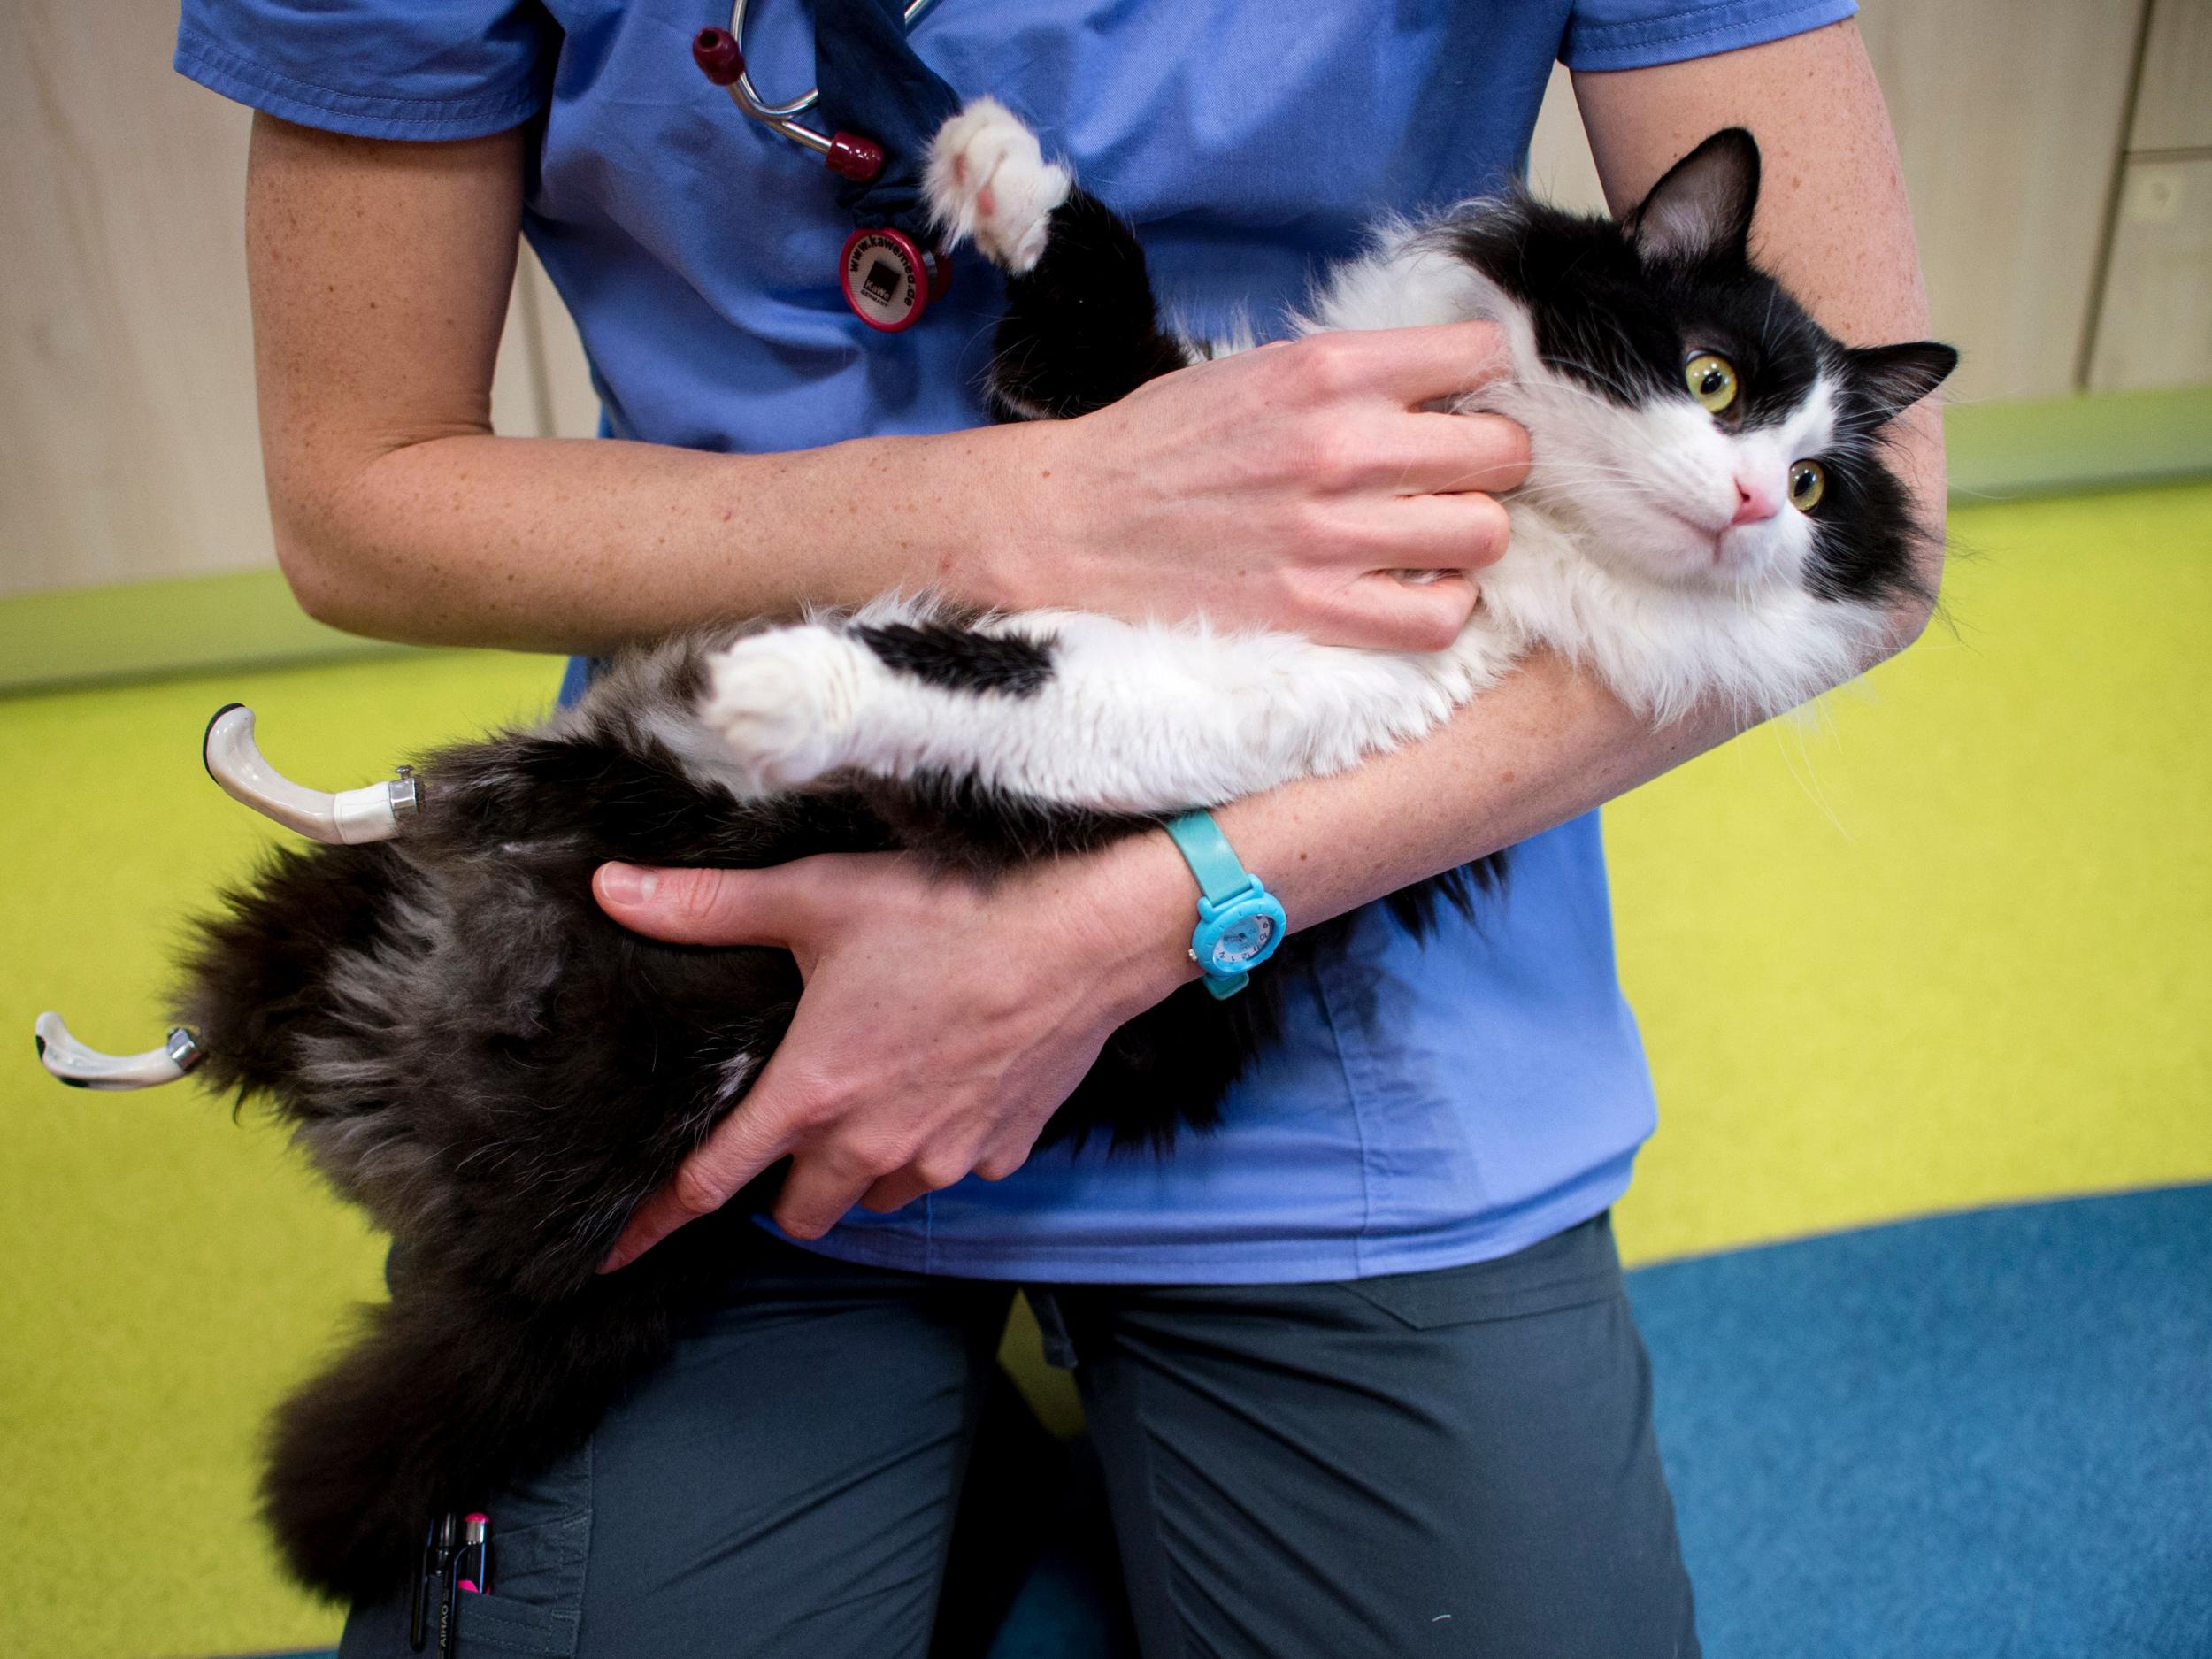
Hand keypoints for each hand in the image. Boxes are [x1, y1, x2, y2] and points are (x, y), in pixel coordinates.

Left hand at [591, 837, 1194, 1269]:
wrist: (1088, 933)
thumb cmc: (954, 910)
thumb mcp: (819, 896)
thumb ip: (708, 905)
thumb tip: (611, 889)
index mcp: (814, 1091)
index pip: (712, 1181)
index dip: (652, 1223)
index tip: (611, 1255)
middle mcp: (874, 1142)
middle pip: (802, 1214)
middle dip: (784, 1189)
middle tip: (790, 1132)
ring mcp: (944, 1156)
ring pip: (878, 1198)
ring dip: (861, 1169)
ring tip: (874, 1099)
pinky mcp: (1002, 1150)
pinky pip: (952, 1171)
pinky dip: (938, 1145)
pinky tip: (948, 1084)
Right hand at [996, 322, 1529, 650]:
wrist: (1070, 524)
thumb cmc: (1161, 444)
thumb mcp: (1257, 369)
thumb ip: (1351, 373)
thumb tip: (1447, 384)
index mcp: (1327, 369)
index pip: (1482, 355)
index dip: (1484, 383)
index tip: (1461, 405)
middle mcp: (1340, 445)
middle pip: (1503, 450)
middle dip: (1488, 464)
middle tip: (1449, 480)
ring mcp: (1330, 534)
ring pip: (1485, 534)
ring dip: (1468, 537)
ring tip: (1429, 539)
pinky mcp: (1313, 611)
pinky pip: (1439, 617)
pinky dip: (1441, 607)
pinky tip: (1410, 591)